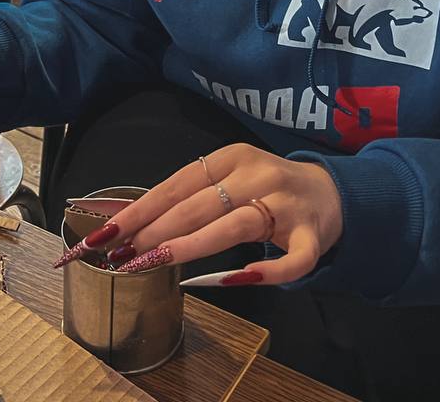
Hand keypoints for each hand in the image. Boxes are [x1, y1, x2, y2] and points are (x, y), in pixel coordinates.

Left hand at [72, 144, 343, 284]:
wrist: (333, 192)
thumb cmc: (267, 188)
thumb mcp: (228, 180)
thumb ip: (187, 197)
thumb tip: (125, 221)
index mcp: (233, 158)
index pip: (177, 183)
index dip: (140, 208)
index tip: (106, 232)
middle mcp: (259, 175)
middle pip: (200, 204)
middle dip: (155, 230)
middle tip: (121, 253)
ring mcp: (287, 206)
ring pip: (234, 226)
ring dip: (190, 245)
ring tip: (155, 262)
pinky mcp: (313, 236)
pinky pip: (289, 261)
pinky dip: (261, 273)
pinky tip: (228, 281)